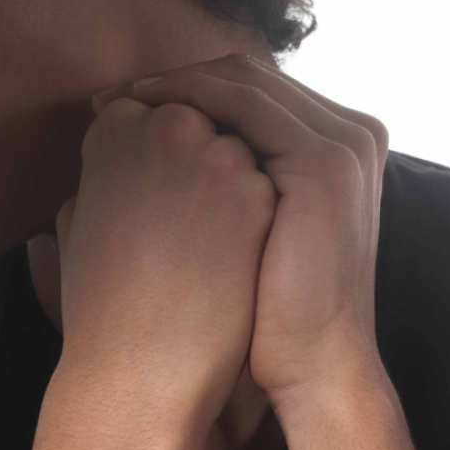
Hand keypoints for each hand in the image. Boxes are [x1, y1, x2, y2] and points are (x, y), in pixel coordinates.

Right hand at [51, 81, 277, 449]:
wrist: (140, 371)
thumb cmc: (100, 310)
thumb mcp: (76, 232)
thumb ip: (96, 185)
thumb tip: (109, 176)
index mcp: (116, 129)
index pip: (150, 118)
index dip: (156, 164)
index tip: (155, 204)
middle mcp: (168, 127)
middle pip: (199, 129)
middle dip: (195, 171)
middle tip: (181, 233)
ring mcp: (218, 158)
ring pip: (236, 158)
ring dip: (226, 197)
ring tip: (201, 257)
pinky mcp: (259, 196)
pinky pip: (264, 194)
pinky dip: (252, 226)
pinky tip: (228, 268)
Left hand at [91, 53, 390, 412]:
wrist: (310, 370)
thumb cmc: (263, 324)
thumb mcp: (242, 247)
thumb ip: (221, 201)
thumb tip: (145, 179)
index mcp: (325, 155)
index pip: (247, 101)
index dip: (180, 99)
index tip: (117, 113)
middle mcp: (343, 138)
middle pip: (243, 80)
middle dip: (168, 85)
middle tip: (106, 99)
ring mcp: (340, 145)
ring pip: (241, 82)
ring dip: (171, 85)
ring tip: (114, 101)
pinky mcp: (324, 162)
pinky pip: (245, 104)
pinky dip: (189, 98)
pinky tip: (141, 110)